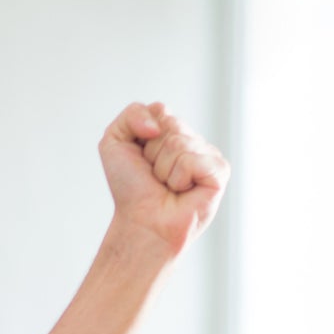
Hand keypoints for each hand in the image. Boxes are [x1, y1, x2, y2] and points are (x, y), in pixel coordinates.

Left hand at [98, 102, 229, 256]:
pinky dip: (178, 178)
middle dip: (152, 153)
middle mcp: (193, 140)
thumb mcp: (114, 141)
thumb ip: (132, 114)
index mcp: (173, 131)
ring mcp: (209, 155)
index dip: (142, 136)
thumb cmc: (131, 189)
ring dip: (163, 169)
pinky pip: (192, 160)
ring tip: (167, 186)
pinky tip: (182, 192)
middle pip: (170, 124)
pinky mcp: (219, 171)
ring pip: (178, 142)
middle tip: (155, 177)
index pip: (160, 110)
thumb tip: (158, 123)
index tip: (141, 160)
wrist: (141, 222)